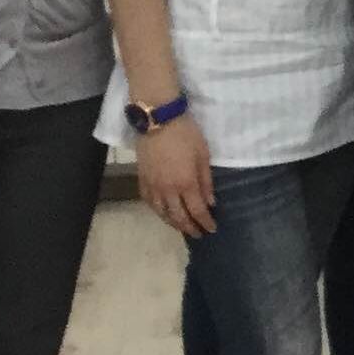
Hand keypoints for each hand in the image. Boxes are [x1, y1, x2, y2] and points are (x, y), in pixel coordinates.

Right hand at [137, 115, 216, 236]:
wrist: (157, 120)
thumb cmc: (186, 135)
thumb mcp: (203, 156)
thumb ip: (206, 181)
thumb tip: (210, 203)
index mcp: (186, 184)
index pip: (197, 211)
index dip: (205, 222)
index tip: (212, 229)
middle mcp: (168, 190)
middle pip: (179, 217)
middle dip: (190, 228)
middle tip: (199, 234)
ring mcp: (153, 186)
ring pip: (162, 213)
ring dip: (174, 223)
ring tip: (182, 227)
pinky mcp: (142, 180)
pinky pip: (149, 203)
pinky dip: (158, 212)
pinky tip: (163, 214)